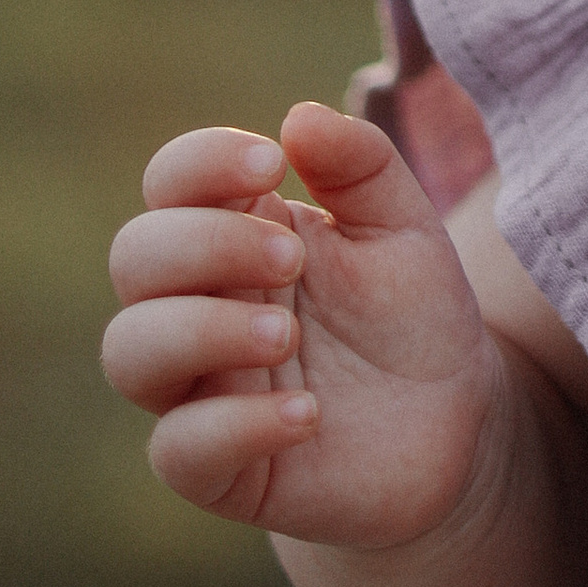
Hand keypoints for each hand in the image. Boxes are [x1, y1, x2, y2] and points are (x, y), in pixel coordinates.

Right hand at [103, 103, 501, 546]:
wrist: (457, 425)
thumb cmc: (413, 315)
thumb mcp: (405, 230)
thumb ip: (362, 166)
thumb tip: (298, 117)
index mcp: (237, 234)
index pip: (172, 182)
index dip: (200, 164)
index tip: (270, 164)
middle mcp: (202, 305)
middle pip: (135, 257)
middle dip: (205, 244)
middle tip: (294, 257)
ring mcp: (203, 387)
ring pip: (130, 351)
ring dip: (200, 330)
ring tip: (287, 334)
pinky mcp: (221, 469)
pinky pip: (179, 450)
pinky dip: (234, 425)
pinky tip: (307, 414)